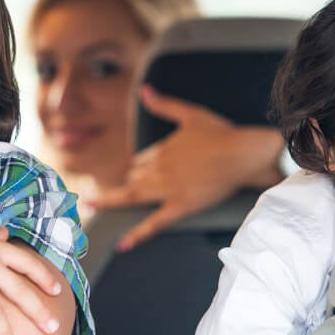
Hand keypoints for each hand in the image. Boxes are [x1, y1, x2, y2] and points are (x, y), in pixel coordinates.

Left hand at [90, 85, 283, 251]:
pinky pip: (154, 224)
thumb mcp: (190, 113)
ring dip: (111, 201)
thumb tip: (144, 90)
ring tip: (92, 206)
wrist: (243, 154)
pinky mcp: (180, 207)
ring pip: (132, 196)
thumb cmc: (221, 133)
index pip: (139, 163)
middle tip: (121, 191)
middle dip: (130, 184)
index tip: (138, 173)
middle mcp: (159, 171)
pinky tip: (121, 244)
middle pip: (134, 179)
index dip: (139, 168)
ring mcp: (167, 190)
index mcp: (160, 151)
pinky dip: (136, 235)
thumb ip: (163, 104)